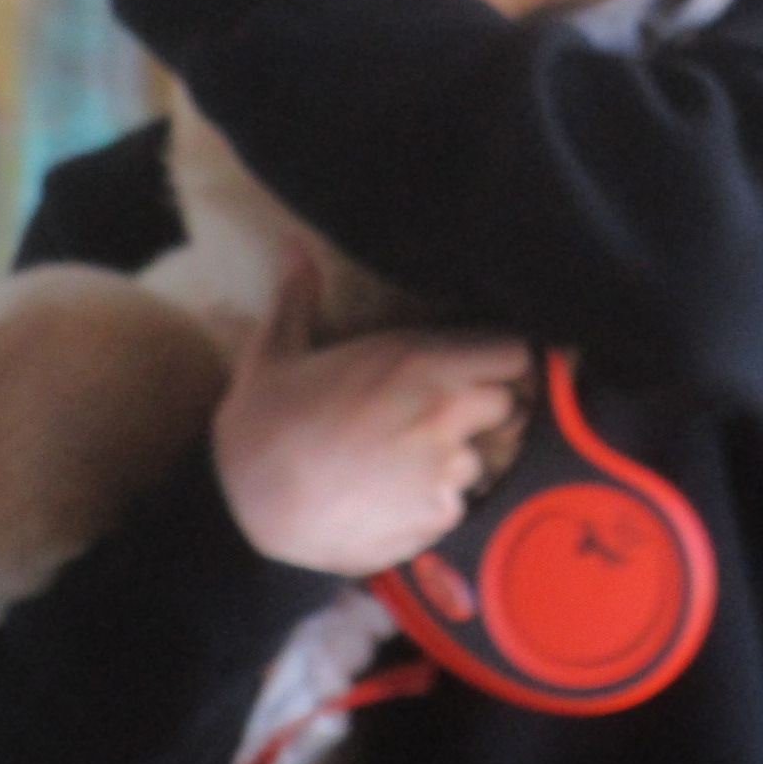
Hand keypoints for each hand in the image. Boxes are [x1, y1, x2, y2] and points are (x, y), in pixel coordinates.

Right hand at [213, 253, 531, 575]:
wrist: (247, 512)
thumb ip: (298, 297)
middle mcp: (446, 411)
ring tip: (413, 462)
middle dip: (489, 409)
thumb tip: (294, 245)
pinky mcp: (437, 518)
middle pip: (511, 405)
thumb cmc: (262, 428)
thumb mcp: (274, 352)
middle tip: (446, 416)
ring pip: (488, 458)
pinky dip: (437, 503)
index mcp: (420, 360)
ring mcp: (446, 469)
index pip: (515, 353)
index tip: (484, 368)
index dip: (504, 361)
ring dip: (463, 458)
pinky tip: (395, 498)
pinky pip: (458, 504)